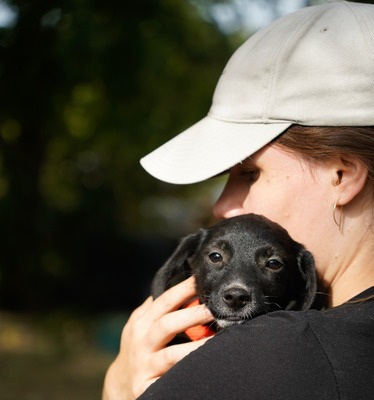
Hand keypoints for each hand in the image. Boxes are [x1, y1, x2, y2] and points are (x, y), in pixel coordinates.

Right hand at [102, 277, 214, 399]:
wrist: (119, 384)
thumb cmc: (137, 347)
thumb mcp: (139, 324)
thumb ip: (155, 307)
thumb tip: (178, 284)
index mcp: (141, 323)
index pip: (164, 302)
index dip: (182, 290)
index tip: (200, 280)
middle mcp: (141, 342)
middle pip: (167, 325)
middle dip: (192, 316)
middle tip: (214, 310)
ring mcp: (144, 366)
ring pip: (171, 355)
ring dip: (195, 347)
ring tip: (217, 340)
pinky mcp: (147, 388)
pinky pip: (171, 380)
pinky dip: (187, 373)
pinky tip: (204, 367)